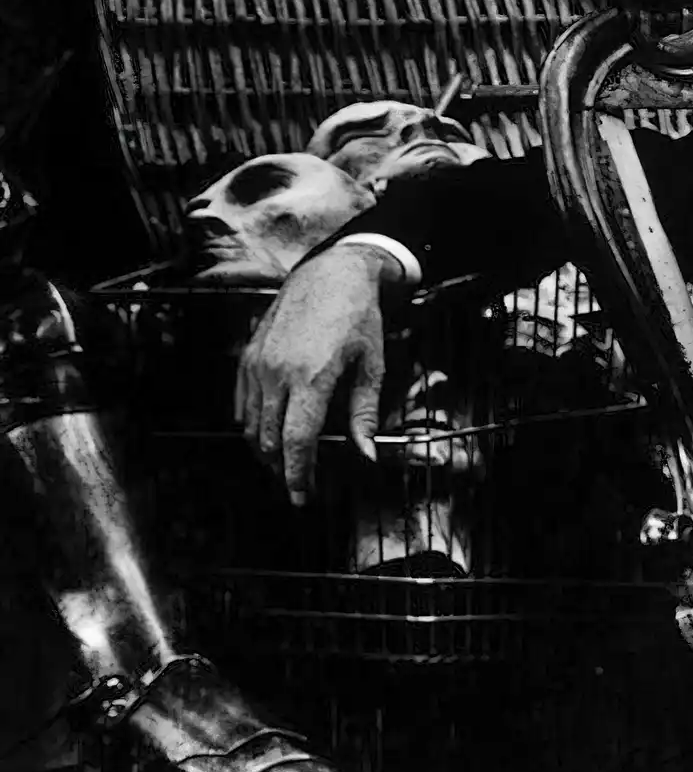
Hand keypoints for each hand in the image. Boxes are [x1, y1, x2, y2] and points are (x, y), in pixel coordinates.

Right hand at [234, 244, 393, 504]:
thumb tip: (366, 456)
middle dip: (281, 468)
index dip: (297, 475)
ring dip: (265, 450)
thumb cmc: (359, 319)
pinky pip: (241, 403)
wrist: (330, 273)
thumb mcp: (373, 366)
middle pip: (270, 439)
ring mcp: (257, 364)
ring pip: (251, 424)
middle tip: (297, 485)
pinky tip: (266, 434)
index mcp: (312, 378)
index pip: (297, 441)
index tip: (300, 498)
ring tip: (282, 465)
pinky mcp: (248, 356)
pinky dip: (251, 425)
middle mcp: (277, 373)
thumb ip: (364, 414)